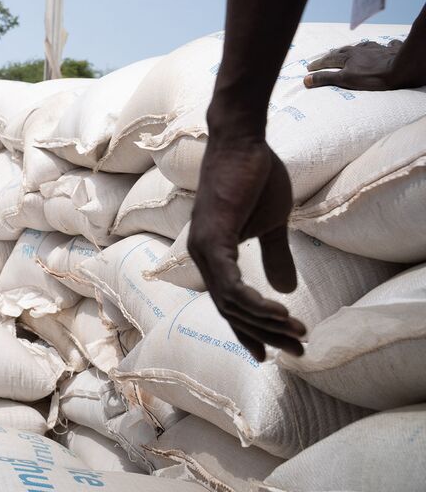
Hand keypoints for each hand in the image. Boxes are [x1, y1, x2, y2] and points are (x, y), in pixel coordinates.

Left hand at [188, 136, 306, 360]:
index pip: (228, 302)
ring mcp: (204, 247)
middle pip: (231, 310)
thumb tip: (285, 288)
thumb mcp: (271, 224)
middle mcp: (201, 255)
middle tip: (297, 351)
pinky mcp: (213, 238)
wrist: (243, 143)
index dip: (247, 331)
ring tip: (297, 332)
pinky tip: (278, 312)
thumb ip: (274, 255)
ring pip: (231, 303)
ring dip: (265, 322)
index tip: (267, 355)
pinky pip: (231, 284)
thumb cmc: (255, 177)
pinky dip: (253, 302)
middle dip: (265, 334)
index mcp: (212, 253)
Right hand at [304, 39, 415, 90]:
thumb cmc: (372, 76)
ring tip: (353, 51)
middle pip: (343, 51)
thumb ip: (326, 78)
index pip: (328, 60)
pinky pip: (386, 46)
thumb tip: (306, 79)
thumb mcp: (345, 79)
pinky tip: (386, 46)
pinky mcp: (391, 49)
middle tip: (328, 58)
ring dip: (355, 49)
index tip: (310, 68)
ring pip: (362, 46)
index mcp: (347, 56)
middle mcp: (360, 49)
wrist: (401, 69)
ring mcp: (376, 48)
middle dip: (334, 55)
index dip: (318, 64)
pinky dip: (383, 47)